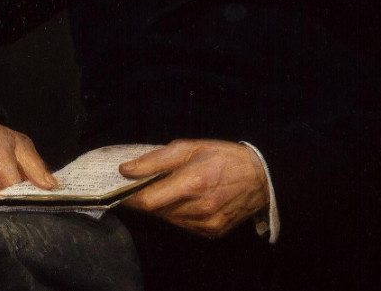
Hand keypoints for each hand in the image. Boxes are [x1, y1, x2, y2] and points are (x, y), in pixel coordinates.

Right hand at [0, 115, 57, 219]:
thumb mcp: (20, 144)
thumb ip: (36, 167)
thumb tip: (52, 187)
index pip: (18, 194)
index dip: (30, 199)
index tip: (38, 199)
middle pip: (5, 208)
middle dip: (17, 207)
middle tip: (22, 200)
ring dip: (2, 212)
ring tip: (6, 198)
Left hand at [119, 139, 268, 237]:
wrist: (260, 177)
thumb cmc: (223, 156)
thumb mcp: (190, 147)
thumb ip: (155, 159)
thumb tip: (126, 170)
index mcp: (192, 183)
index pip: (147, 200)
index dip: (130, 196)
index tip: (120, 188)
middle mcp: (198, 208)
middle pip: (156, 210)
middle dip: (148, 196)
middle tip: (149, 182)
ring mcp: (205, 223)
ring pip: (168, 219)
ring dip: (163, 205)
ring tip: (173, 187)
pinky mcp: (211, 232)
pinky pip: (183, 225)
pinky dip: (179, 213)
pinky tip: (188, 198)